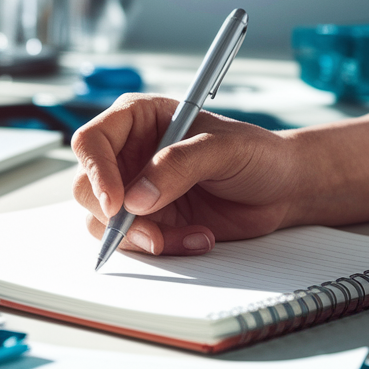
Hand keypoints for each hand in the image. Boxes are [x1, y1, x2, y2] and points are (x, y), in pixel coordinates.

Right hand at [71, 94, 299, 255]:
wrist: (281, 189)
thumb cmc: (257, 153)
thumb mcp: (224, 149)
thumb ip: (179, 165)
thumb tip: (137, 196)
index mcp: (137, 120)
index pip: (91, 142)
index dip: (96, 173)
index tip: (117, 203)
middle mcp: (128, 154)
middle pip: (87, 187)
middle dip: (116, 218)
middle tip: (152, 234)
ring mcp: (135, 190)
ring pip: (104, 222)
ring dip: (144, 238)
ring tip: (192, 235)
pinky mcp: (149, 221)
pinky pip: (134, 243)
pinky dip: (163, 248)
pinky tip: (198, 238)